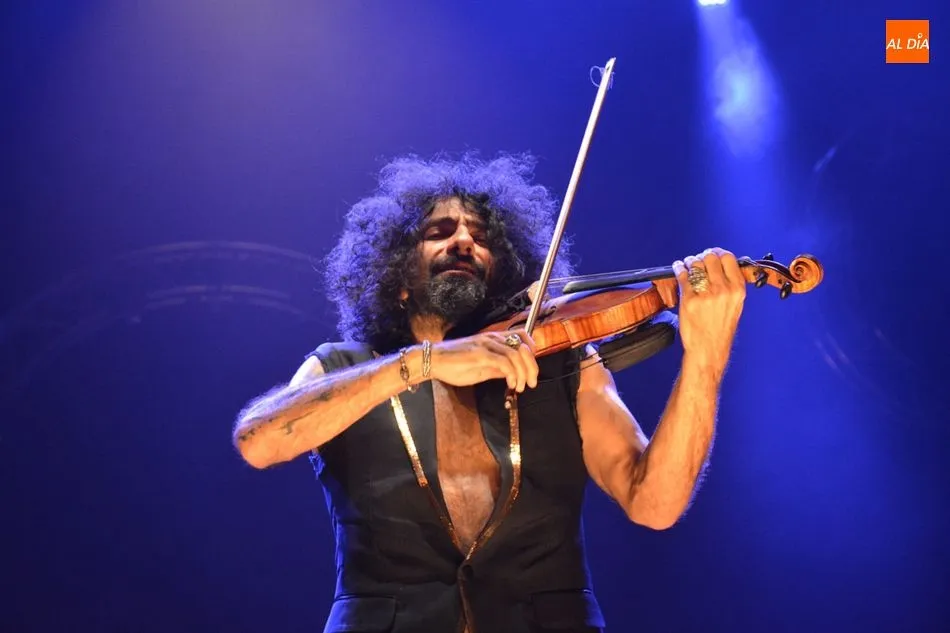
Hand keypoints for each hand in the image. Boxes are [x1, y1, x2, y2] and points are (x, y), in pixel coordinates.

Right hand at [430, 330, 538, 391]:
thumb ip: (497, 369)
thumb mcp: (480, 368)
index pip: (522, 336)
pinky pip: (504, 362)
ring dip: (523, 373)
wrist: (432, 361)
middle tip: (532, 382)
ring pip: (516, 354)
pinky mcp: (480, 354)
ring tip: (522, 386)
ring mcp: (486, 345)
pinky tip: (511, 384)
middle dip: (532, 367)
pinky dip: (512, 374)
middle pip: (523, 347)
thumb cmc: (453, 364)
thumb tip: (512, 374)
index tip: (532, 369)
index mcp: (493, 339)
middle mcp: (492, 338)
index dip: (532, 351)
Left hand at [671, 247, 746, 378]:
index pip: (728, 258)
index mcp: (737, 290)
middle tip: (698, 259)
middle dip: (702, 256)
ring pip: (695, 264)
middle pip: (710, 258)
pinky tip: (678, 267)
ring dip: (690, 261)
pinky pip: (682, 276)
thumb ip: (730, 285)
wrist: (708, 348)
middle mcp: (723, 290)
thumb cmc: (720, 329)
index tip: (712, 254)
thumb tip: (720, 265)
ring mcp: (705, 295)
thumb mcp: (735, 305)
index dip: (718, 253)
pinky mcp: (689, 300)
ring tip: (687, 264)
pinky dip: (678, 268)